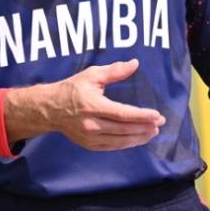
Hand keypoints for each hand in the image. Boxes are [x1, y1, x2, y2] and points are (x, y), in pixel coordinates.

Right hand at [5, 59, 164, 149]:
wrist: (49, 109)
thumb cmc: (72, 89)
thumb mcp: (91, 75)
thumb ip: (114, 71)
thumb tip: (135, 63)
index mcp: (92, 106)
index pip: (122, 114)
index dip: (141, 116)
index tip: (157, 115)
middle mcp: (91, 124)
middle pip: (124, 129)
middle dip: (145, 127)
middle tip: (160, 122)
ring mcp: (89, 137)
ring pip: (119, 140)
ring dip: (139, 137)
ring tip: (153, 132)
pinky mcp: (88, 144)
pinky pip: (112, 146)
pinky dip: (127, 143)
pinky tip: (138, 139)